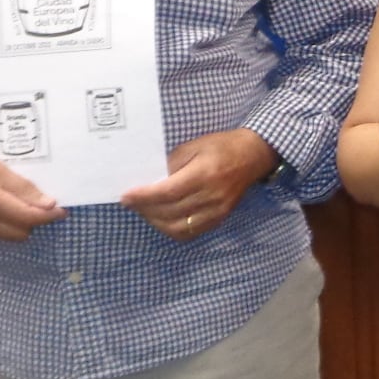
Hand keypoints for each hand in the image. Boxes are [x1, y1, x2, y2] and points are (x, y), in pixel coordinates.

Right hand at [0, 122, 63, 240]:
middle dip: (31, 220)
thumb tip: (48, 203)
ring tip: (7, 200)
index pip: (28, 218)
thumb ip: (21, 187)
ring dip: (13, 223)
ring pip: (4, 235)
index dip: (48, 215)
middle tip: (35, 202)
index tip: (61, 210)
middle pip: (20, 233)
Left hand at [120, 127, 280, 239]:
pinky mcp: (219, 219)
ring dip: (156, 222)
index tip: (126, 196)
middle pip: (170, 212)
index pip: (168, 192)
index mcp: (205, 175)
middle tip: (131, 202)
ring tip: (145, 210)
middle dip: (145, 209)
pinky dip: (171, 229)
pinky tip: (162, 218)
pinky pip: (190, 233)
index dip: (144, 197)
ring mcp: (217, 211)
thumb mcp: (193, 145)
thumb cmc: (221, 146)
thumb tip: (150, 179)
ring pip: (178, 228)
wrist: (252, 156)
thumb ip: (171, 162)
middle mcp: (211, 197)